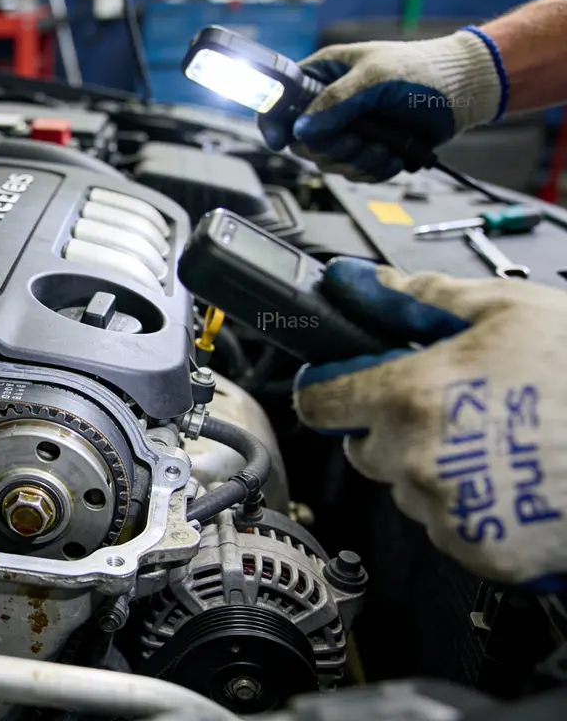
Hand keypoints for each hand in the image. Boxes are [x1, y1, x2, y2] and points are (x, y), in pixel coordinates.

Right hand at [259, 29, 505, 182]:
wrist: (464, 90)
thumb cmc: (423, 70)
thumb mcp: (376, 78)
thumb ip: (335, 102)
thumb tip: (301, 130)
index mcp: (323, 75)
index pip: (279, 101)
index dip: (272, 122)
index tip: (278, 140)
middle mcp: (329, 104)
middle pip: (302, 142)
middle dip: (329, 148)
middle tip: (356, 140)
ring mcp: (348, 128)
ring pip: (328, 162)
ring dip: (356, 161)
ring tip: (383, 147)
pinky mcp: (367, 149)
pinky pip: (354, 173)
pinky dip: (373, 171)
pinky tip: (393, 156)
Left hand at [292, 257, 565, 585]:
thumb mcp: (506, 310)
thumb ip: (421, 299)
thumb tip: (364, 283)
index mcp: (411, 395)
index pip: (319, 401)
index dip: (330, 389)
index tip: (342, 386)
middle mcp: (417, 457)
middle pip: (362, 448)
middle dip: (391, 428)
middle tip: (452, 409)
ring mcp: (447, 509)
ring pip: (405, 490)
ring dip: (432, 469)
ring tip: (497, 444)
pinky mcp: (479, 549)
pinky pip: (446, 528)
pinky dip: (469, 510)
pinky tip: (511, 482)